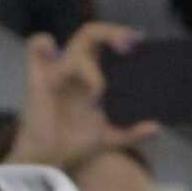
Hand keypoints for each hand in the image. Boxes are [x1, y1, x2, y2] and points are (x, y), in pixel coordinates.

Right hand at [3, 23, 159, 168]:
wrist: (52, 157)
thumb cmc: (77, 142)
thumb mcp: (112, 137)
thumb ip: (134, 133)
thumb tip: (156, 126)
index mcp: (94, 78)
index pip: (106, 46)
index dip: (121, 36)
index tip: (139, 40)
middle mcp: (77, 70)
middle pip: (91, 35)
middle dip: (111, 33)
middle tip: (128, 47)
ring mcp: (58, 72)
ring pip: (74, 48)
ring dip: (90, 66)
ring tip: (99, 91)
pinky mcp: (39, 78)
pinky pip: (34, 49)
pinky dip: (42, 42)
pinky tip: (52, 50)